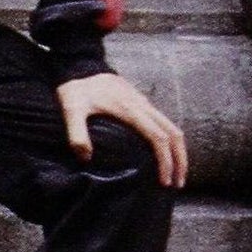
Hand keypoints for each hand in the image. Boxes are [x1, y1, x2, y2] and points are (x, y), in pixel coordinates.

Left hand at [56, 72, 187, 188]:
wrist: (80, 65)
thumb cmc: (76, 89)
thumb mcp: (71, 110)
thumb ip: (76, 133)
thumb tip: (86, 158)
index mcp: (130, 110)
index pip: (158, 138)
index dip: (164, 161)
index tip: (165, 181)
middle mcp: (144, 106)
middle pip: (174, 135)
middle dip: (180, 161)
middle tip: (177, 185)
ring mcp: (145, 104)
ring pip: (172, 128)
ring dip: (178, 152)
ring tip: (175, 175)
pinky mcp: (142, 104)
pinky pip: (164, 124)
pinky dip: (170, 142)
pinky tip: (164, 155)